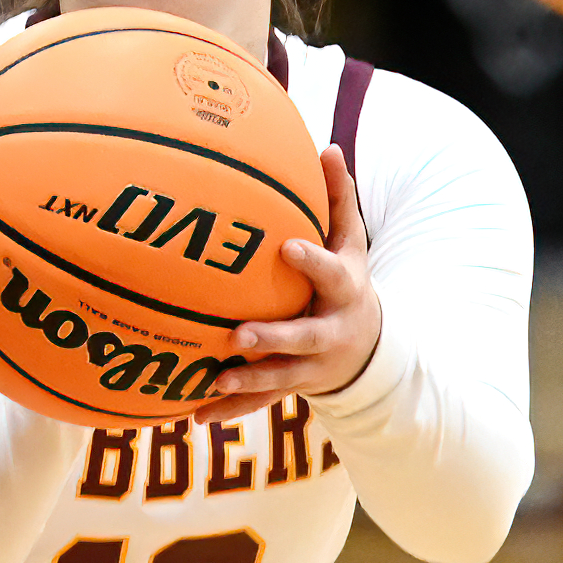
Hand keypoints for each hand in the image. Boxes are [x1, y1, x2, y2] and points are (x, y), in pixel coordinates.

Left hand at [194, 146, 382, 425]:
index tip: (285, 248)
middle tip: (237, 336)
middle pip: (303, 338)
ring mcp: (311, 366)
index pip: (328, 273)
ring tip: (214, 382)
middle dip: (273, 339)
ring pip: (280, 378)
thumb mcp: (352, 242)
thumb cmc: (347, 280)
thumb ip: (338, 199)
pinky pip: (259, 401)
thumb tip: (328, 146)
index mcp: (342, 290)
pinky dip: (229, 410)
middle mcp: (329, 332)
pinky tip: (195, 415)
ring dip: (248, 382)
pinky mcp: (291, 387)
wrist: (367, 347)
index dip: (310, 261)